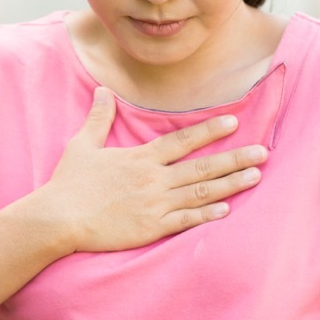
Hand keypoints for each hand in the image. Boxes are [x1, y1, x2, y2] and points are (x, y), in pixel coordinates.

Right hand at [40, 87, 266, 254]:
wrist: (57, 219)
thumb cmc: (68, 184)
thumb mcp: (82, 145)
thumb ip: (98, 118)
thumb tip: (103, 91)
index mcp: (140, 158)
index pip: (182, 141)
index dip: (209, 131)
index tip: (234, 122)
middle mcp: (153, 179)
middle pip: (202, 166)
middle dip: (235, 158)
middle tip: (263, 152)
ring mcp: (155, 205)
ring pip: (201, 192)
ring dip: (231, 184)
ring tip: (255, 176)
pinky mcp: (151, 228)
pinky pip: (185, 220)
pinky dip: (207, 215)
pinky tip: (228, 210)